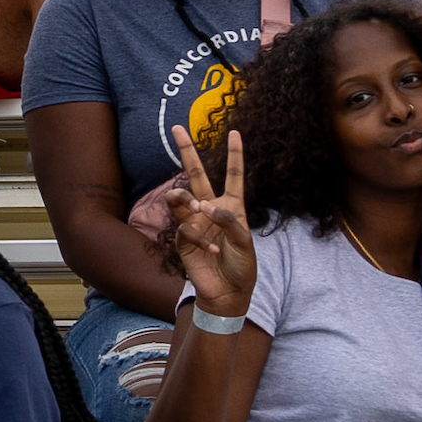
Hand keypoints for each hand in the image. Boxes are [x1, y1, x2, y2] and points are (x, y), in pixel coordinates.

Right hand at [160, 124, 257, 319]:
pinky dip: (199, 239)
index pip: (233, 175)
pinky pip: (185, 229)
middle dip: (187, 151)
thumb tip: (203, 206)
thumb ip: (228, 220)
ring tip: (194, 207)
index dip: (234, 154)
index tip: (234, 132)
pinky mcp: (183, 240)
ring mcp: (195, 223)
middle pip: (197, 174)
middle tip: (176, 128)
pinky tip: (211, 250)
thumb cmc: (242, 266)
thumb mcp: (245, 241)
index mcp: (232, 206)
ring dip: (184, 199)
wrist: (228, 293)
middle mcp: (211, 209)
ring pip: (181, 198)